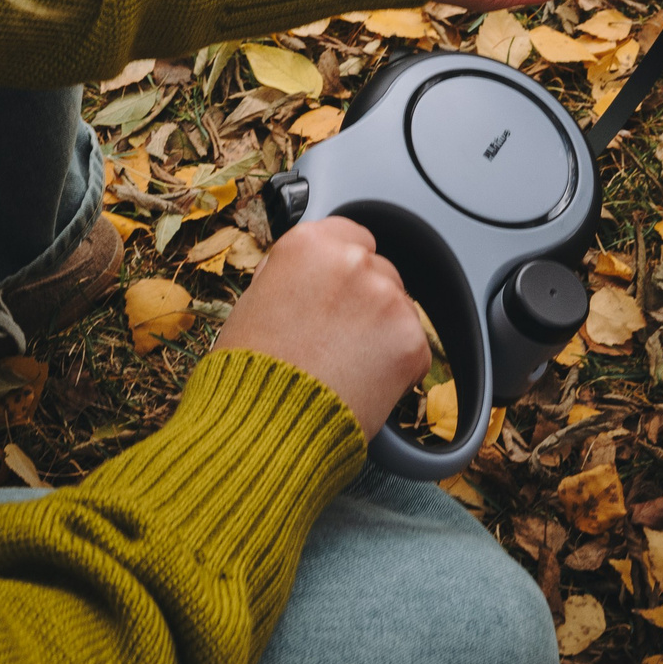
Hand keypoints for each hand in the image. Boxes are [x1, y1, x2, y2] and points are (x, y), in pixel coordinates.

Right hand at [210, 217, 428, 439]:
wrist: (265, 429)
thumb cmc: (249, 373)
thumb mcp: (256, 302)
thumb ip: (292, 275)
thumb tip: (310, 271)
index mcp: (310, 245)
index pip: (350, 234)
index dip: (345, 265)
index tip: (340, 288)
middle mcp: (353, 262)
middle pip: (379, 270)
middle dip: (366, 300)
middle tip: (337, 338)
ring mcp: (386, 299)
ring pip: (399, 307)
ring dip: (383, 330)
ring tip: (345, 366)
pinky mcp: (411, 340)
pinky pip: (413, 347)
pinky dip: (397, 366)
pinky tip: (362, 383)